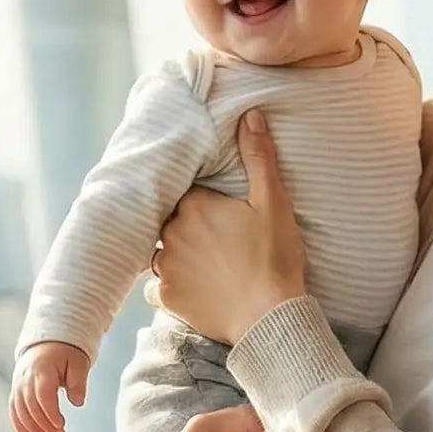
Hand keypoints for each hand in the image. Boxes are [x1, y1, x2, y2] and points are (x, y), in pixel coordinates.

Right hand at [9, 341, 89, 431]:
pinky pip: (14, 408)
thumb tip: (78, 402)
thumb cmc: (66, 353)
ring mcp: (18, 384)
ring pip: (21, 410)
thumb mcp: (78, 363)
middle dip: (44, 425)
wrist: (47, 341)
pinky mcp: (16, 389)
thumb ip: (78, 382)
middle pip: (31, 406)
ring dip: (34, 427)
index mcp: (42, 369)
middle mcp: (26, 377)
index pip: (43, 396)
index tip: (61, 426)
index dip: (50, 414)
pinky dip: (18, 423)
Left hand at [142, 110, 307, 345]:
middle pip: (170, 221)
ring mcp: (166, 267)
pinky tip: (192, 289)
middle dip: (188, 228)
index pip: (188, 193)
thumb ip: (259, 158)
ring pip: (159, 253)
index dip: (205, 203)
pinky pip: (156, 288)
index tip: (221, 214)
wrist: (270, 316)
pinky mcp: (168, 298)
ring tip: (204, 266)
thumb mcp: (274, 202)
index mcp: (194, 205)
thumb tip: (251, 115)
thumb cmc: (275, 258)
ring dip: (174, 256)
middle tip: (216, 242)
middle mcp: (171, 233)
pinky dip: (169, 288)